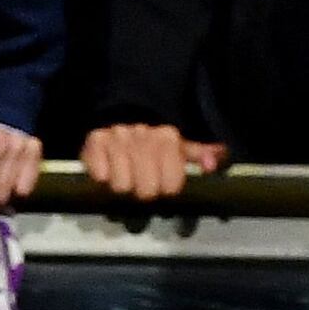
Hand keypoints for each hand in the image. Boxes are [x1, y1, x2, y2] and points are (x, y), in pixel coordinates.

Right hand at [75, 123, 214, 204]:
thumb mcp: (179, 147)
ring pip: (122, 186)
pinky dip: (103, 177)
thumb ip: (199, 156)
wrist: (120, 117)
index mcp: (168, 138)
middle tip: (141, 185)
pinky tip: (108, 170)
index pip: (172, 184)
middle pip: (147, 190)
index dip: (167, 190)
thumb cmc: (153, 143)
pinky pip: (100, 175)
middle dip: (144, 192)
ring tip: (125, 178)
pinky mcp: (96, 141)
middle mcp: (144, 136)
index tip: (163, 185)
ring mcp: (118, 137)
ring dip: (122, 187)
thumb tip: (213, 164)